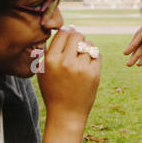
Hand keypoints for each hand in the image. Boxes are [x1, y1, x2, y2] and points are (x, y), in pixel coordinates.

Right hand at [37, 26, 100, 140]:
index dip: (67, 32)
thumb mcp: (44, 71)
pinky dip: (94, 56)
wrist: (66, 113)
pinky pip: (97, 54)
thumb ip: (50, 51)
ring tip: (81, 57)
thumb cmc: (53, 90)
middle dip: (78, 37)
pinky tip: (88, 63)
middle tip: (77, 45)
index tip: (69, 35)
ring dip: (87, 47)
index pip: (62, 33)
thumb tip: (65, 29)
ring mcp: (81, 68)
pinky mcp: (94, 74)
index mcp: (50, 60)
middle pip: (77, 35)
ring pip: (89, 44)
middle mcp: (65, 62)